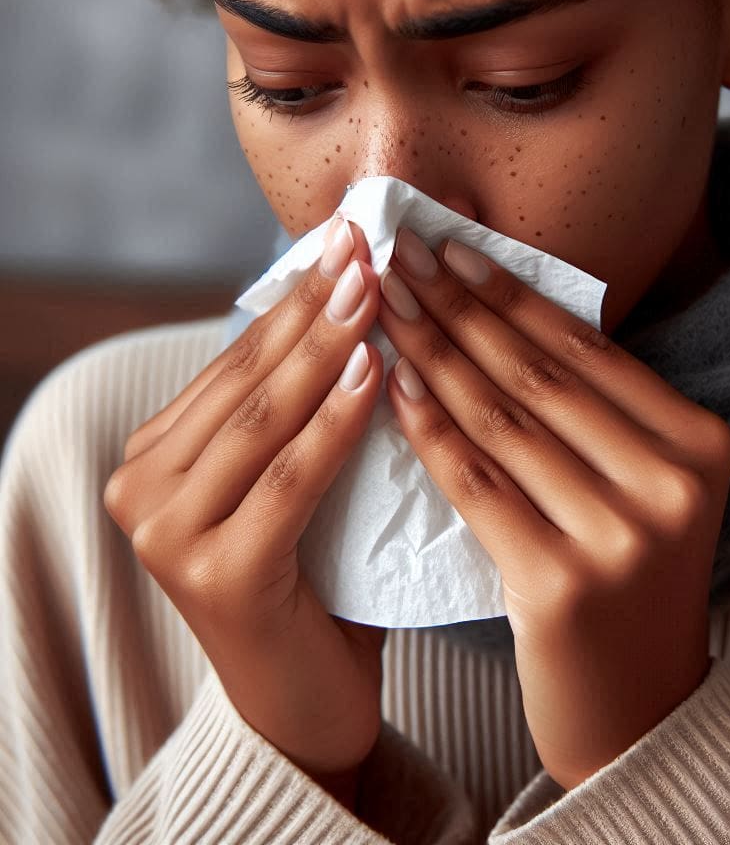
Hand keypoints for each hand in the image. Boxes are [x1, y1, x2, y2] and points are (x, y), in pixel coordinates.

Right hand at [103, 218, 386, 801]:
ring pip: (263, 418)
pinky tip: (373, 374)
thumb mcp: (291, 481)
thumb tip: (350, 312)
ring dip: (325, 348)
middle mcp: (144, 491)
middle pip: (247, 378)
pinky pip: (290, 478)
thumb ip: (295, 413)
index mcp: (157, 458)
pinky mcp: (217, 576)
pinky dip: (335, 424)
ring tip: (374, 289)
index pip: (236, 360)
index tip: (346, 238)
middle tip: (364, 244)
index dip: (295, 297)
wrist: (304, 702)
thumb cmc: (312, 581)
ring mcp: (169, 535)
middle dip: (313, 306)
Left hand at [378, 228, 729, 790]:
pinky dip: (430, 430)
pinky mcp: (563, 586)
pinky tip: (392, 385)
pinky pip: (477, 484)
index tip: (450, 249)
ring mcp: (622, 537)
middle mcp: (672, 484)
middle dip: (459, 309)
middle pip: (540, 375)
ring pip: (503, 421)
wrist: (637, 709)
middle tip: (400, 258)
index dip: (511, 293)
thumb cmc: (629, 583)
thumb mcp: (642, 485)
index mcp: (701, 444)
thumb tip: (501, 311)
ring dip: (432, 354)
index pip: (587, 350)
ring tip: (382, 307)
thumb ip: (595, 411)